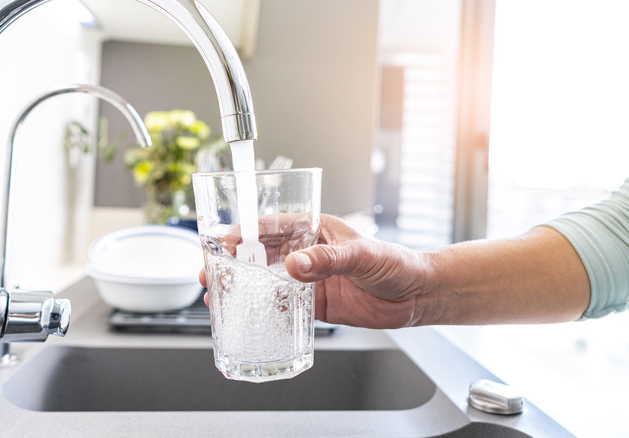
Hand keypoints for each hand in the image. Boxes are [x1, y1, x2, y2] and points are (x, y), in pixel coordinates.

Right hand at [199, 214, 430, 328]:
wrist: (417, 295)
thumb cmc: (396, 262)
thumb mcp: (361, 255)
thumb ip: (327, 260)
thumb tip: (295, 265)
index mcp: (315, 230)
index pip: (271, 227)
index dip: (243, 233)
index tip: (222, 243)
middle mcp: (308, 254)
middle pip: (261, 256)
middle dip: (234, 263)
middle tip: (211, 273)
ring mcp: (311, 280)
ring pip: (268, 282)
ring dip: (244, 289)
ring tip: (220, 297)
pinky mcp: (317, 304)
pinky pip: (285, 308)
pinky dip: (266, 312)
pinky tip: (249, 317)